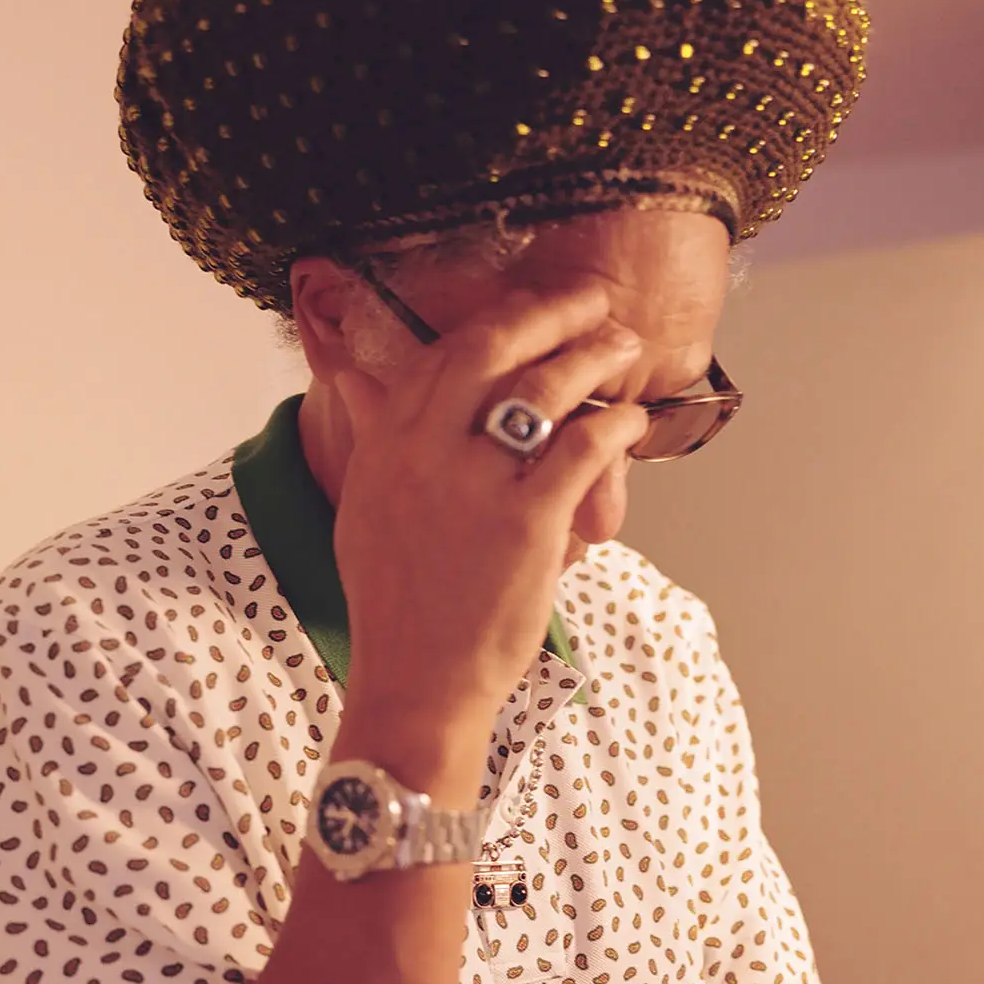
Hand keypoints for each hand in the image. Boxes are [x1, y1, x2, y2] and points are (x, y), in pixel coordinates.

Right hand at [332, 279, 648, 728]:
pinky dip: (615, 423)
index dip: (495, 320)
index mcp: (386, 444)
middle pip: (493, 347)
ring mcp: (476, 485)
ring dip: (593, 357)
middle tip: (589, 300)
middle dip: (550, 312)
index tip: (530, 307)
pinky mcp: (527, 523)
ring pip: (544, 388)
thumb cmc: (393, 602)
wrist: (416, 682)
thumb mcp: (363, 505)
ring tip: (620, 349)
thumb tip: (353, 374)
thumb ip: (369, 432)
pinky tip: (630, 420)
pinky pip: (583, 447)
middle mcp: (424, 452)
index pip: (442, 354)